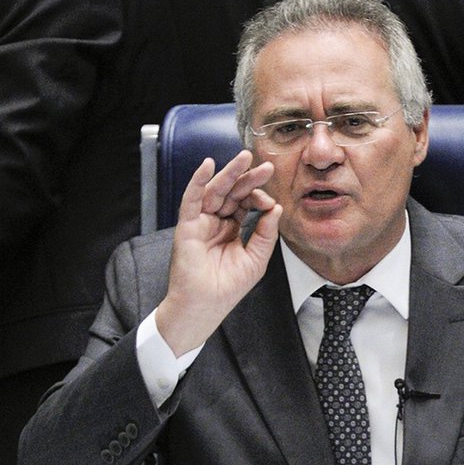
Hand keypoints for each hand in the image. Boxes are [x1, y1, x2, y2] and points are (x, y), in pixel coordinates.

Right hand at [156, 150, 280, 354]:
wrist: (205, 306)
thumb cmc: (228, 288)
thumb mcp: (256, 259)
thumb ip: (266, 233)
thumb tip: (275, 207)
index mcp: (233, 229)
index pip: (246, 203)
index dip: (258, 197)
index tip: (270, 200)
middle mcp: (216, 222)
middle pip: (233, 192)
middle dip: (249, 178)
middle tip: (266, 166)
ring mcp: (201, 222)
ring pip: (215, 190)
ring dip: (229, 173)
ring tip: (244, 158)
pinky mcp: (187, 225)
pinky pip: (191, 198)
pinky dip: (197, 181)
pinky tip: (207, 165)